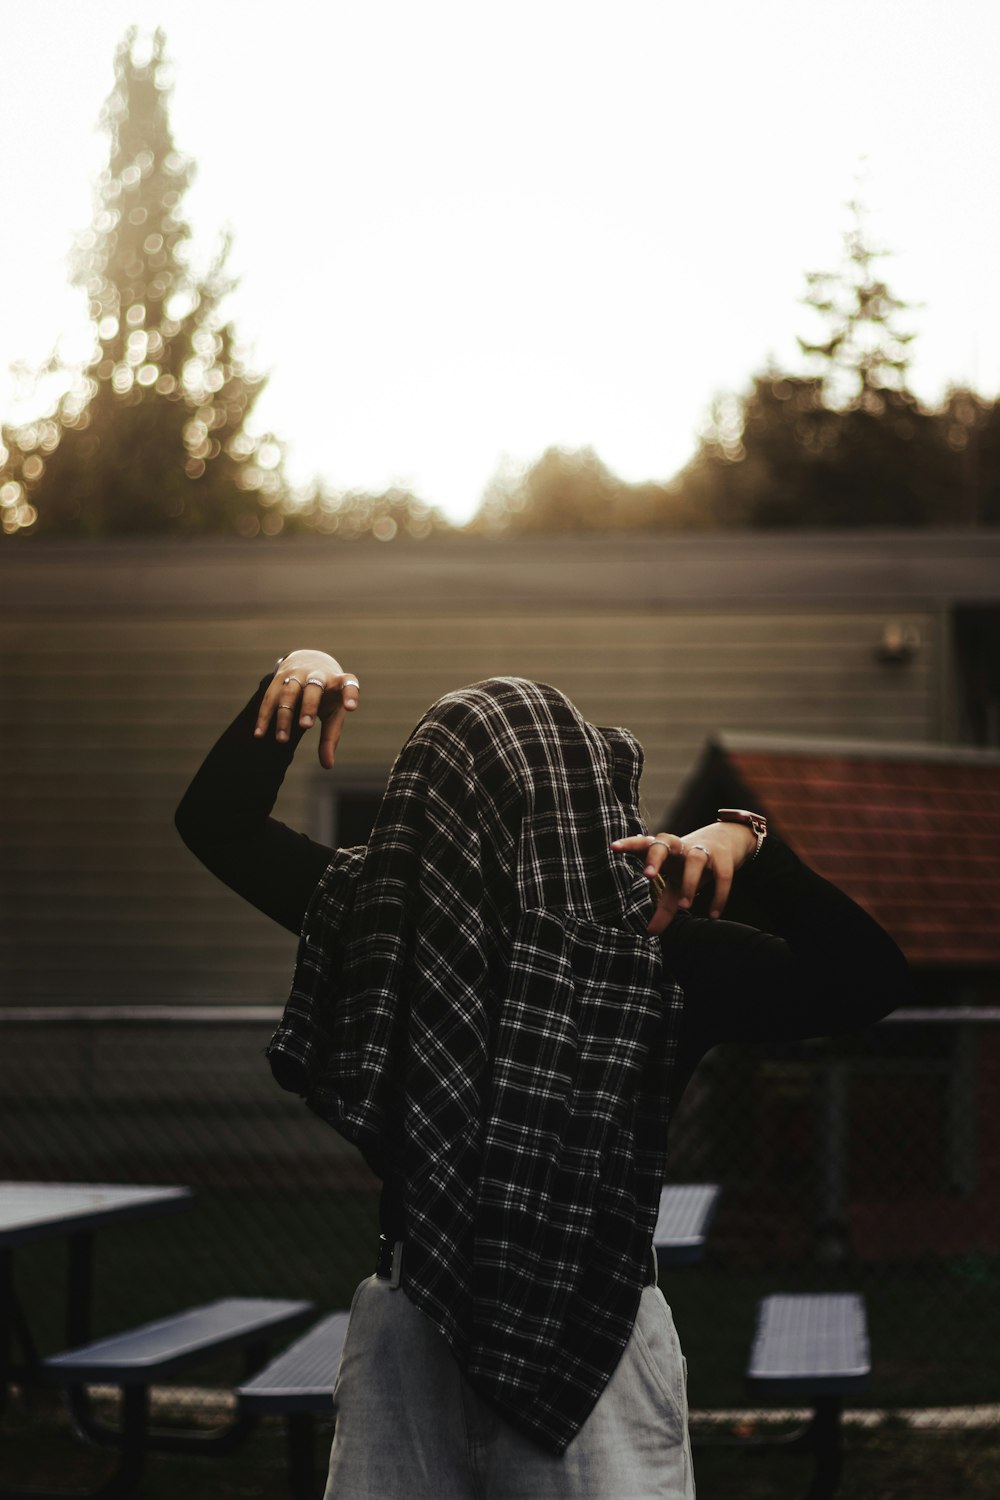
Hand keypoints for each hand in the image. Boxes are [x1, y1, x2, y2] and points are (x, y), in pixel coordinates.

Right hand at [254, 650, 359, 768]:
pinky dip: (264, 716)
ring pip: (289, 692)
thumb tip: (327, 766)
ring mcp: (297, 674)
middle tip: (306, 726)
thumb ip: (330, 738)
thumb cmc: (327, 696)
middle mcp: (317, 674)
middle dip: (309, 706)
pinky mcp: (279, 678)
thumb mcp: (333, 713)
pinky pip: (270, 697)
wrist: (308, 662)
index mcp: (337, 681)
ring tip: (282, 740)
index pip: (348, 684)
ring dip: (284, 716)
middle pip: (313, 687)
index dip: (350, 694)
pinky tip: (260, 734)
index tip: (350, 708)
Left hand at [611, 822, 755, 934]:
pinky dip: (719, 895)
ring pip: (695, 859)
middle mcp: (680, 846)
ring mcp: (702, 849)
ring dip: (689, 882)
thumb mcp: (676, 885)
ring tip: (685, 906)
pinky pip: (722, 875)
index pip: (644, 843)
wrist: (729, 839)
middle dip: (656, 857)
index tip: (613, 847)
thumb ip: (663, 908)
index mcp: (664, 850)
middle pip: (665, 842)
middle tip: (647, 875)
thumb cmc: (691, 864)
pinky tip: (714, 915)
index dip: (629, 844)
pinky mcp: (724, 857)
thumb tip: (651, 933)